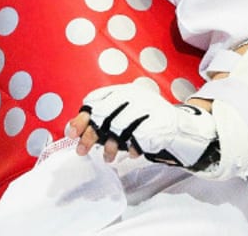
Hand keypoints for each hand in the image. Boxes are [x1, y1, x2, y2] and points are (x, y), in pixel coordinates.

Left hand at [70, 83, 219, 170]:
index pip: (96, 99)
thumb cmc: (143, 121)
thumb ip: (100, 119)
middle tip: (81, 151)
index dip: (82, 117)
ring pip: (118, 129)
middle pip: (104, 115)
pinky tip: (131, 152)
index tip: (71, 133)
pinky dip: (131, 148)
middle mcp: (134, 96)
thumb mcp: (121, 114)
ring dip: (111, 146)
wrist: (176, 125)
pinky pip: (136, 139)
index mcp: (124, 91)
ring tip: (109, 157)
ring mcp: (145, 109)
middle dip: (91, 136)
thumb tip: (72, 128)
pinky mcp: (155, 123)